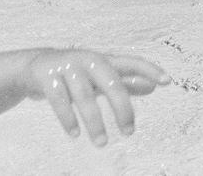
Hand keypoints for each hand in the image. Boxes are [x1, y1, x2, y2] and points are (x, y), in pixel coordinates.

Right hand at [25, 50, 170, 146]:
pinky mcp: (48, 77)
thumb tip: (153, 87)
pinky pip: (59, 100)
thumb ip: (125, 80)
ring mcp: (68, 67)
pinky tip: (75, 134)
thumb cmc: (77, 73)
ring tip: (102, 143)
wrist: (34, 65)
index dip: (150, 69)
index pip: (132, 61)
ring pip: (84, 96)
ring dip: (94, 122)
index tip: (168, 81)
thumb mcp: (101, 76)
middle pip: (111, 83)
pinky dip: (68, 118)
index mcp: (105, 59)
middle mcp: (89, 60)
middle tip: (130, 133)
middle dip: (122, 108)